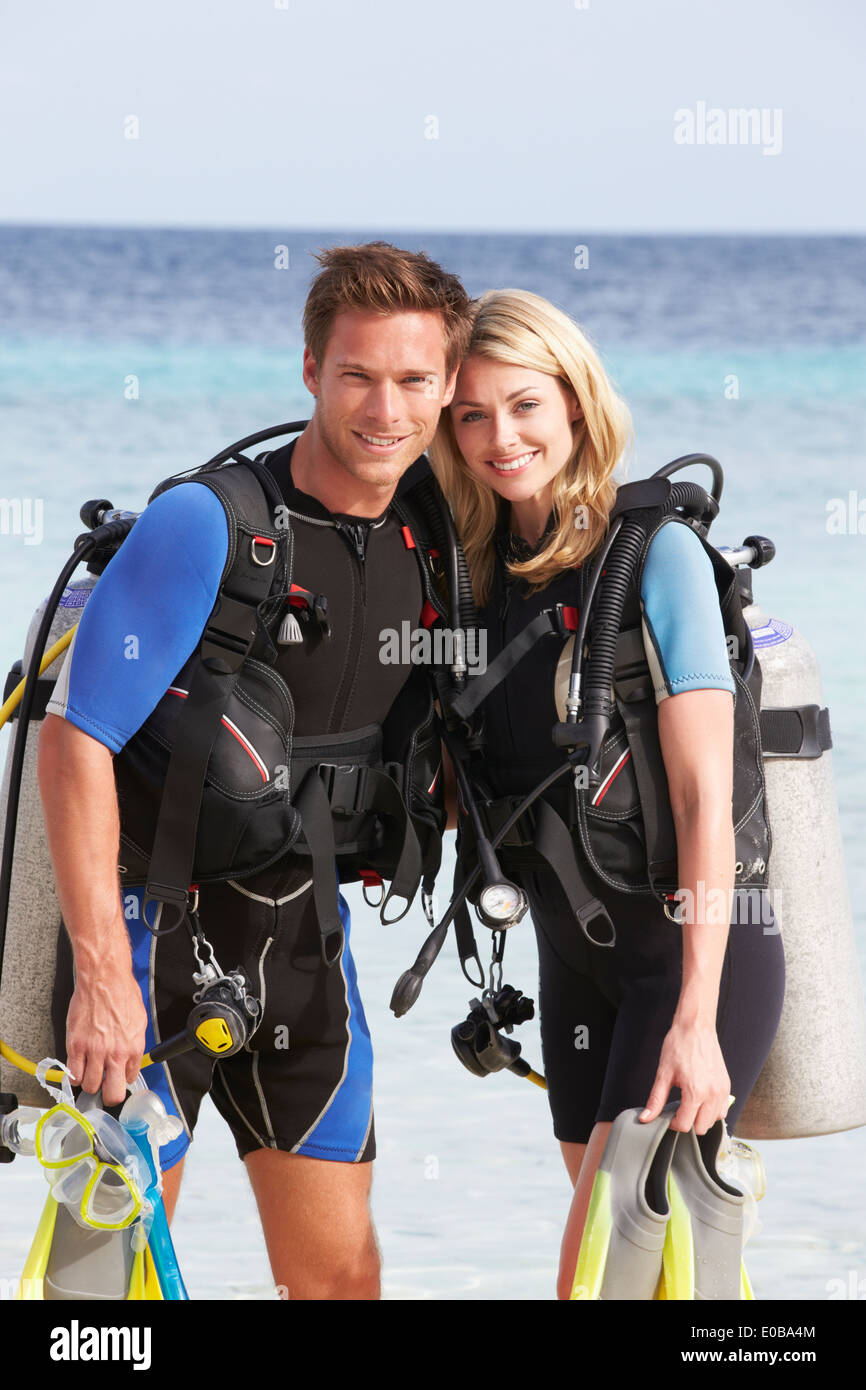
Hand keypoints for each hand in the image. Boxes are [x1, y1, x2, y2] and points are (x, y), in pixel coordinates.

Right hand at [66, 960, 147, 1106]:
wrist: (104, 979)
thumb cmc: (122, 994)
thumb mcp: (139, 1022)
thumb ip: (134, 1045)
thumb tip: (131, 1061)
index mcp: (134, 1048)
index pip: (130, 1080)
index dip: (123, 1080)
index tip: (118, 1078)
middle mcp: (115, 1053)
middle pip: (111, 1094)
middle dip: (108, 1095)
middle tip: (104, 1089)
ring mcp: (94, 1051)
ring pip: (89, 1086)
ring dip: (89, 1082)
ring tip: (90, 1073)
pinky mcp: (76, 1046)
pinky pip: (72, 1073)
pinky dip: (74, 1074)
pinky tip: (77, 1067)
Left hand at [639, 1019, 730, 1133]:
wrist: (696, 1027)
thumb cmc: (679, 1045)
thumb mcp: (663, 1073)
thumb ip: (656, 1099)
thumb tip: (646, 1117)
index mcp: (695, 1092)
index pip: (685, 1125)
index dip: (673, 1123)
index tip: (668, 1116)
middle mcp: (712, 1094)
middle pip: (701, 1127)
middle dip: (688, 1122)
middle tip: (678, 1110)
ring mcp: (722, 1091)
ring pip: (714, 1121)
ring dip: (701, 1118)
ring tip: (689, 1104)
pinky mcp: (727, 1086)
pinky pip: (723, 1110)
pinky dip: (713, 1111)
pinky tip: (701, 1100)